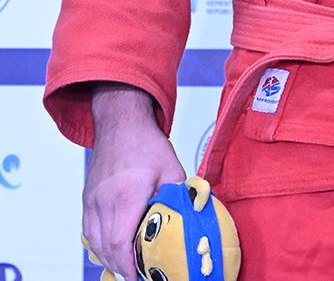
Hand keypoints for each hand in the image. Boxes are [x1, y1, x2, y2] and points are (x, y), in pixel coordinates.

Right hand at [82, 84, 185, 280]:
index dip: (129, 267)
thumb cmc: (147, 143)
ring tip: (128, 266)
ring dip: (109, 258)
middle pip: (106, 249)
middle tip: (139, 274)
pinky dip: (99, 245)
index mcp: (127, 194)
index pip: (120, 243)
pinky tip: (113, 249)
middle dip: (121, 267)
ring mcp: (92, 200)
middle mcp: (104, 200)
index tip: (140, 276)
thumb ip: (180, 195)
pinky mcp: (87, 198)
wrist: (121, 121)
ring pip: (94, 243)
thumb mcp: (172, 168)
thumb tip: (192, 216)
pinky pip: (88, 231)